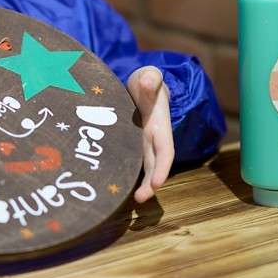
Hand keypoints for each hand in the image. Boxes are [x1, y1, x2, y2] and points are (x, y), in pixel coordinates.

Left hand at [127, 66, 173, 202]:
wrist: (142, 87)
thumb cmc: (146, 83)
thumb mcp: (148, 77)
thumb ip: (150, 79)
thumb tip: (149, 81)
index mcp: (160, 126)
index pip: (165, 150)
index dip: (162, 167)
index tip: (158, 183)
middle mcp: (152, 140)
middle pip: (155, 166)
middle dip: (151, 184)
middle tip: (141, 199)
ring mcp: (141, 145)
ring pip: (142, 169)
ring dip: (139, 186)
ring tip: (131, 200)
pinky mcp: (129, 147)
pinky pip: (127, 164)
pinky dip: (123, 176)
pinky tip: (111, 188)